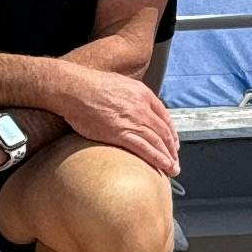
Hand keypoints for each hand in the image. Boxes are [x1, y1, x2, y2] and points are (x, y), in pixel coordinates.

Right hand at [56, 68, 179, 174]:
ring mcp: (133, 121)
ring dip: (168, 157)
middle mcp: (142, 108)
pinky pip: (145, 149)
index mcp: (142, 93)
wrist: (75, 89)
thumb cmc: (90, 85)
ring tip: (173, 169)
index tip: (173, 141)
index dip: (171, 131)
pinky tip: (164, 167)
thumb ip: (130, 94)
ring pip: (158, 142)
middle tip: (175, 159)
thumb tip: (131, 102)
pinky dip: (157, 159)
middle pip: (164, 131)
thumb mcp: (119, 82)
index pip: (164, 115)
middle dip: (172, 148)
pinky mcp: (121, 134)